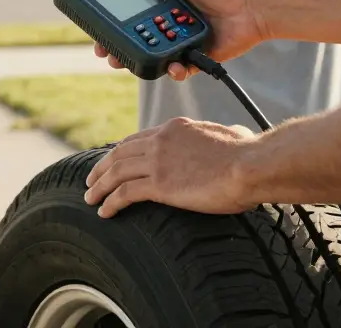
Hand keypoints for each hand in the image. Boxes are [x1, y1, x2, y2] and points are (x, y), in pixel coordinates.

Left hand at [84, 117, 258, 217]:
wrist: (250, 165)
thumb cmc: (249, 153)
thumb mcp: (233, 134)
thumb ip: (226, 133)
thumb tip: (237, 133)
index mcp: (175, 128)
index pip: (137, 139)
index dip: (120, 152)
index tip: (112, 163)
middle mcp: (160, 141)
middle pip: (119, 154)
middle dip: (101, 168)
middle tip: (91, 180)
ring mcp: (158, 162)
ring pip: (115, 173)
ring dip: (99, 186)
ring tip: (90, 198)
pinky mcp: (160, 184)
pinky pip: (124, 194)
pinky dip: (110, 202)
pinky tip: (104, 212)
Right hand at [93, 0, 297, 79]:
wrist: (254, 5)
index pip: (135, 11)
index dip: (117, 21)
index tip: (99, 29)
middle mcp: (174, 19)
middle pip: (140, 36)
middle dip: (121, 46)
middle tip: (106, 54)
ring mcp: (185, 38)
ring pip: (156, 54)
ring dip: (141, 60)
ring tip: (128, 63)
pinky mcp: (198, 56)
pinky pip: (181, 67)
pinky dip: (175, 70)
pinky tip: (172, 67)